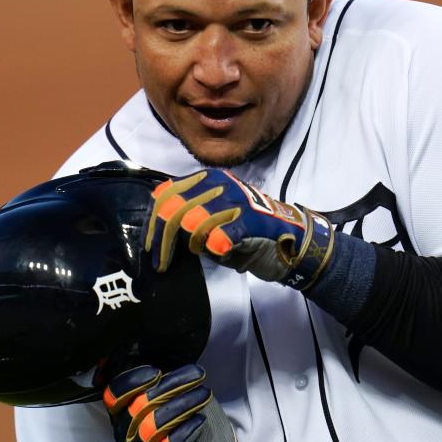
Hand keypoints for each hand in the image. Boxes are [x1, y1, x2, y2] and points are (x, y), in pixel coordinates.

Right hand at [103, 364, 237, 441]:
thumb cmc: (159, 413)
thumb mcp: (148, 393)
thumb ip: (144, 377)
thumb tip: (134, 351)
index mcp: (118, 410)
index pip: (113, 395)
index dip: (132, 381)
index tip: (155, 371)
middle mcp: (124, 430)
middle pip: (142, 405)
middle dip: (173, 385)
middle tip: (197, 373)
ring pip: (156, 424)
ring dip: (184, 404)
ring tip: (204, 392)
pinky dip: (184, 431)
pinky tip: (199, 418)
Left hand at [144, 168, 334, 289]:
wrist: (293, 238)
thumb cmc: (247, 231)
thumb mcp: (211, 216)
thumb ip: (186, 216)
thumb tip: (158, 229)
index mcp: (206, 178)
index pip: (166, 194)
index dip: (152, 221)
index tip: (149, 245)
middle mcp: (218, 183)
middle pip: (173, 209)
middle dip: (161, 239)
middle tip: (158, 263)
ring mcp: (235, 201)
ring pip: (192, 222)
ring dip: (187, 246)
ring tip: (186, 261)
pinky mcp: (250, 222)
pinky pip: (220, 235)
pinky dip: (213, 246)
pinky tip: (216, 251)